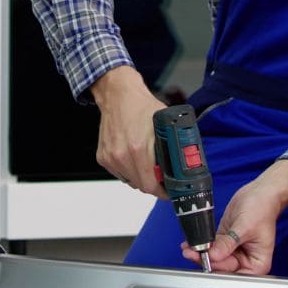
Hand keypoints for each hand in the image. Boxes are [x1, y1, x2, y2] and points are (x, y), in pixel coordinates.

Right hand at [91, 66, 166, 195]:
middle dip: (154, 185)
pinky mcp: (103, 157)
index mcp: (138, 148)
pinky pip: (120, 174)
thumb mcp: (165, 125)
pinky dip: (128, 171)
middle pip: (141, 186)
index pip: (150, 185)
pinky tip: (134, 158)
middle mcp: (121, 155)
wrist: (118, 95)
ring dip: (141, 178)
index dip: (162, 191)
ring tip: (148, 165)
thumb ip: (173, 146)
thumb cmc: (141, 106)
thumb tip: (184, 163)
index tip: (169, 190)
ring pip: (130, 181)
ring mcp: (111, 157)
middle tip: (162, 179)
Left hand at [195, 160, 287, 275]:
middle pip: (222, 267)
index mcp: (256, 263)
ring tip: (189, 248)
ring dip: (200, 254)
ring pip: (214, 258)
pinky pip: (211, 248)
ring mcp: (233, 251)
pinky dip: (202, 246)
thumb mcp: (245, 227)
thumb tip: (214, 256)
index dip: (220, 269)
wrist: (259, 193)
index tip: (206, 262)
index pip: (235, 274)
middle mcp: (245, 260)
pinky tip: (191, 244)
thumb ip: (228, 243)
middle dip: (207, 261)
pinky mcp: (225, 242)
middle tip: (192, 253)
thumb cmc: (262, 209)